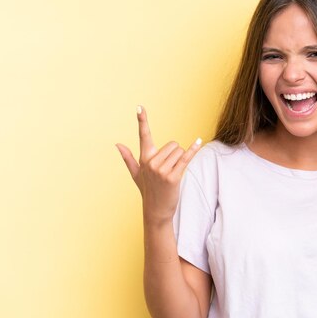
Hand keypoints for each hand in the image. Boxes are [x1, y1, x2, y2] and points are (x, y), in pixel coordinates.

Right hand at [115, 105, 201, 224]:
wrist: (156, 210)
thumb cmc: (148, 190)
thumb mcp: (136, 174)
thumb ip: (128, 158)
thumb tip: (117, 144)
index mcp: (144, 158)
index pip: (143, 135)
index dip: (142, 120)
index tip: (139, 107)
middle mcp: (151, 162)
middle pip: (172, 144)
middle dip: (175, 154)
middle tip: (169, 169)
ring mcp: (161, 170)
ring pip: (179, 151)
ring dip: (181, 160)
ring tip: (173, 174)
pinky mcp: (172, 177)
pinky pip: (185, 159)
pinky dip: (193, 150)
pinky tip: (198, 141)